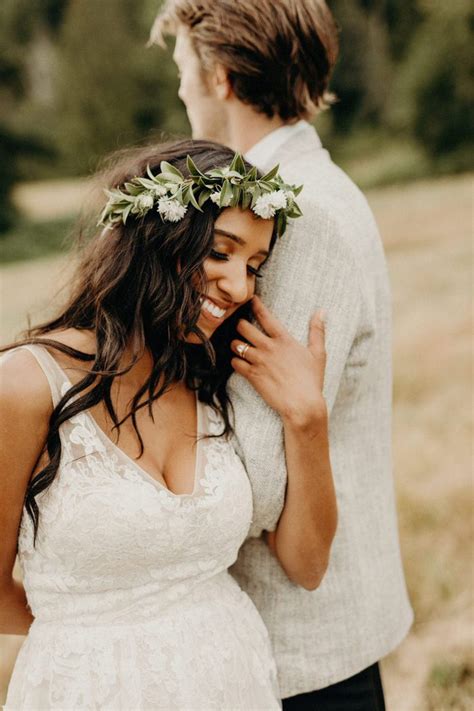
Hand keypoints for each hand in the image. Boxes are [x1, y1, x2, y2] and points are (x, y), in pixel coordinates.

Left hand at [231, 296, 326, 426]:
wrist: (302, 404)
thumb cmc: (311, 380)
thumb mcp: (318, 353)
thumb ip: (317, 331)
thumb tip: (321, 311)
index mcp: (284, 340)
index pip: (265, 316)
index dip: (256, 305)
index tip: (251, 300)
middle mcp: (269, 347)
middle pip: (244, 327)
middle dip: (240, 325)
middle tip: (242, 328)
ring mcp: (259, 361)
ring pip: (236, 345)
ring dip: (235, 344)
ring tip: (239, 346)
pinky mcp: (252, 376)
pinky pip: (235, 363)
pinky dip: (235, 362)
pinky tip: (239, 363)